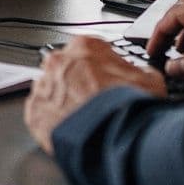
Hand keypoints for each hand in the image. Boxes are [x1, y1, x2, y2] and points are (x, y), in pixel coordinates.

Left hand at [24, 36, 164, 154]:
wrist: (112, 138)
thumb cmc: (128, 108)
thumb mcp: (150, 80)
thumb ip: (140, 70)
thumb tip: (142, 73)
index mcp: (85, 46)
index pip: (90, 50)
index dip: (101, 67)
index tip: (106, 79)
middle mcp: (59, 61)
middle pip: (67, 68)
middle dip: (79, 82)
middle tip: (95, 101)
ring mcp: (43, 86)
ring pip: (51, 90)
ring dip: (64, 101)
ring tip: (83, 118)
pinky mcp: (33, 112)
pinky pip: (40, 113)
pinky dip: (52, 120)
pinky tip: (70, 129)